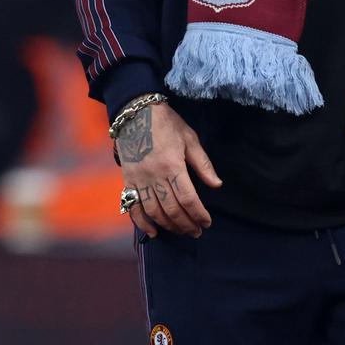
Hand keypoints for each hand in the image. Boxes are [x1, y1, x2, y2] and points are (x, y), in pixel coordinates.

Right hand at [119, 101, 221, 237]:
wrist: (135, 112)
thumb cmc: (167, 123)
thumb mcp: (190, 139)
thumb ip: (203, 165)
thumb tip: (217, 185)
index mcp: (173, 165)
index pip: (188, 199)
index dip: (199, 214)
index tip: (207, 223)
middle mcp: (154, 176)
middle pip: (172, 209)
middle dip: (186, 224)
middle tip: (196, 232)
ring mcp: (139, 179)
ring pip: (154, 211)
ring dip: (169, 225)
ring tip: (181, 231)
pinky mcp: (128, 180)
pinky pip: (133, 206)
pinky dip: (142, 222)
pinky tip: (153, 232)